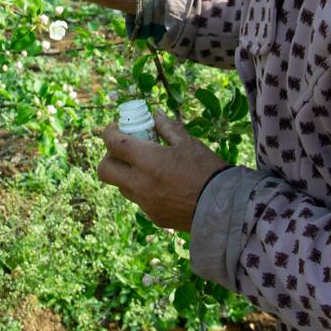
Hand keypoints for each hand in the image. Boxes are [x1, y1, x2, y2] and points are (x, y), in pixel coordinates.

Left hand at [97, 111, 225, 232]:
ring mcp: (144, 202)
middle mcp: (139, 183)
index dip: (109, 132)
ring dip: (125, 174)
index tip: (116, 128)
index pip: (112, 143)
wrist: (225, 208)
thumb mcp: (188, 143)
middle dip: (109, 157)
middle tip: (124, 149)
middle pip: (104, 170)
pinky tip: (162, 184)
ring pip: (120, 186)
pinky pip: (139, 200)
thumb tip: (155, 114)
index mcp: (146, 160)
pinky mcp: (154, 216)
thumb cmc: (207, 169)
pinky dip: (142, 189)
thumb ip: (167, 128)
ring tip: (146, 166)